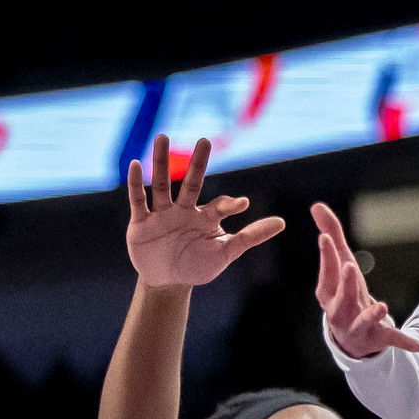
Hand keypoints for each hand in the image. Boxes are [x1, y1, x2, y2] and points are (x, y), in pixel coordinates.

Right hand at [126, 136, 283, 289]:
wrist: (167, 281)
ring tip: (162, 137)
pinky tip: (135, 163)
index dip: (230, 204)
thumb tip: (282, 222)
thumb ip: (251, 237)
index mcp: (206, 217)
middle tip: (205, 141)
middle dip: (198, 163)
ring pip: (162, 184)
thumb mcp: (226, 253)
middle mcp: (185, 210)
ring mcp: (162, 214)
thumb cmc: (198, 266)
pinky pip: (138, 199)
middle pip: (192, 183)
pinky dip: (136, 182)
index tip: (241, 204)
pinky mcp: (141, 222)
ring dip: (161, 162)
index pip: (220, 205)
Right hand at [312, 201, 418, 358]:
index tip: (325, 237)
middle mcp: (338, 312)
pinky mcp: (376, 338)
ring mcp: (357, 327)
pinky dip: (404, 341)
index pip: (326, 273)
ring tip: (382, 306)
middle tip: (350, 266)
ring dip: (372, 314)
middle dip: (346, 284)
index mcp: (328, 293)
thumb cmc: (343, 292)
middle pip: (341, 298)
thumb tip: (316, 205)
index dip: (326, 256)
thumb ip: (331, 233)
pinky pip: (390, 340)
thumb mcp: (340, 264)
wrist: (350, 335)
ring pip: (363, 321)